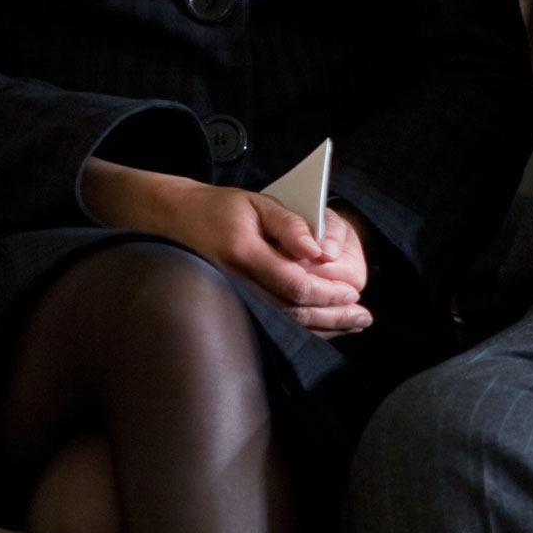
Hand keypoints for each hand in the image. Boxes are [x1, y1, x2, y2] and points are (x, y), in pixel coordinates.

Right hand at [78, 160, 372, 333]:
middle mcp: (236, 283)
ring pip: (280, 324)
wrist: (168, 221)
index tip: (354, 292)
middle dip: (332, 317)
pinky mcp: (228, 307)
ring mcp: (229, 300)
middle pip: (291, 312)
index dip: (327, 293)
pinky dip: (299, 329)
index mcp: (244, 254)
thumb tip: (320, 251)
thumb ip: (291, 225)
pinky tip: (322, 329)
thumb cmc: (218, 208)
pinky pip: (267, 324)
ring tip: (352, 326)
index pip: (295, 284)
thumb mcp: (256, 203)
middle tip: (363, 317)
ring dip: (321, 328)